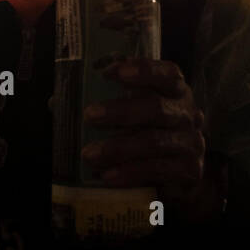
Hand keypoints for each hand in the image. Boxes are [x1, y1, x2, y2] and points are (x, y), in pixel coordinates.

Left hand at [82, 58, 219, 220]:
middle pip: (157, 108)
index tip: (112, 72)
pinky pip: (157, 170)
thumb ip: (107, 105)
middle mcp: (188, 114)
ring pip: (154, 142)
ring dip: (119, 147)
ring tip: (89, 154)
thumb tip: (58, 104)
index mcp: (176, 92)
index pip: (168, 73)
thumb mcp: (135, 117)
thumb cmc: (150, 136)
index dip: (143, 70)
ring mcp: (192, 143)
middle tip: (89, 115)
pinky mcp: (189, 171)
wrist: (181, 179)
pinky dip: (130, 173)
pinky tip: (108, 176)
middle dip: (121, 111)